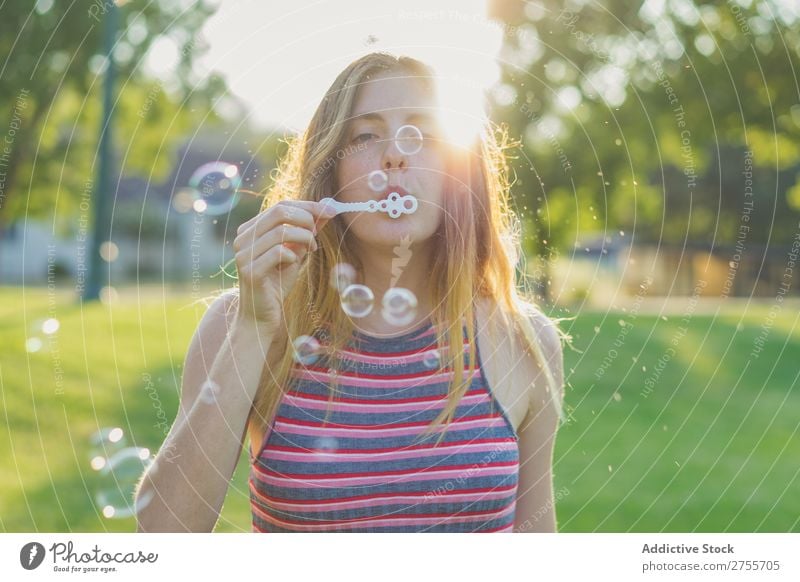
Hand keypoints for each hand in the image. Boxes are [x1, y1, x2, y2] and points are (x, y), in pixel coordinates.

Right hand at [232, 200, 336, 331]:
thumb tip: (326, 210)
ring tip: (312, 249)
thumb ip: (305, 233)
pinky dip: (293, 255)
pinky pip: (278, 253)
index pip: (280, 206)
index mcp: (250, 229)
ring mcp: (244, 255)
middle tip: (318, 232)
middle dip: (307, 219)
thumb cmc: (277, 283)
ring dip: (304, 238)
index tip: (330, 210)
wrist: (262, 315)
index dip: (308, 206)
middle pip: (279, 212)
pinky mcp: (250, 271)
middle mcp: (243, 238)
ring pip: (281, 231)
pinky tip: (295, 263)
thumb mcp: (295, 253)